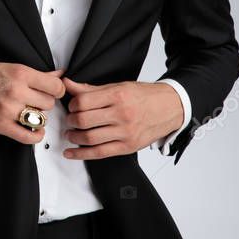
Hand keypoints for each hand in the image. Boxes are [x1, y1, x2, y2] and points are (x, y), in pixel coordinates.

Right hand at [0, 57, 64, 144]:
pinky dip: (35, 136)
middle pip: (49, 104)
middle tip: (36, 101)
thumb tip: (59, 74)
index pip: (55, 86)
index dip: (57, 90)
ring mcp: (8, 109)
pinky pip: (28, 137)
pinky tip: (34, 131)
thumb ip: (36, 74)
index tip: (53, 91)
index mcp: (20, 73)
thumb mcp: (9, 67)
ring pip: (41, 119)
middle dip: (45, 103)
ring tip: (30, 113)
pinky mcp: (0, 125)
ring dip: (39, 118)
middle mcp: (16, 91)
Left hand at [61, 78, 183, 159]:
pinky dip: (82, 154)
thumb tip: (68, 84)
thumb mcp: (118, 86)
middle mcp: (122, 114)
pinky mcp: (128, 147)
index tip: (71, 106)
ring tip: (70, 133)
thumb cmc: (145, 96)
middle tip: (70, 120)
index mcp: (118, 96)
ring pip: (90, 138)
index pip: (83, 102)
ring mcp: (125, 132)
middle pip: (84, 120)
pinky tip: (71, 152)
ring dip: (74, 137)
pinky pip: (100, 153)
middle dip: (71, 121)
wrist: (170, 107)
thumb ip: (91, 89)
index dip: (72, 105)